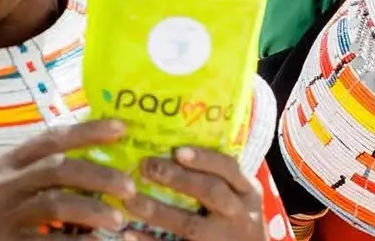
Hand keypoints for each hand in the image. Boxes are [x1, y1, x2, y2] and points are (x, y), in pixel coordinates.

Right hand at [0, 120, 134, 240]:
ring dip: (92, 210)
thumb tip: (87, 154)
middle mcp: (2, 183)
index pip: (51, 138)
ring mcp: (2, 214)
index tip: (121, 128)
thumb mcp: (5, 181)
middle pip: (57, 169)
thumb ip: (36, 168)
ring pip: (54, 204)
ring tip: (118, 219)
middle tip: (129, 186)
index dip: (87, 131)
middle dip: (98, 176)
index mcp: (6, 161)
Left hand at [123, 148, 264, 240]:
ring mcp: (223, 238)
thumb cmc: (232, 217)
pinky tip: (129, 233)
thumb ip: (211, 174)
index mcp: (246, 191)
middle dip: (178, 178)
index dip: (203, 158)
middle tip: (145, 167)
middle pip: (211, 192)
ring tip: (130, 200)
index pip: (229, 168)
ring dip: (157, 211)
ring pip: (190, 224)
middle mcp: (239, 214)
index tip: (177, 150)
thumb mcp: (235, 195)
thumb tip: (165, 143)